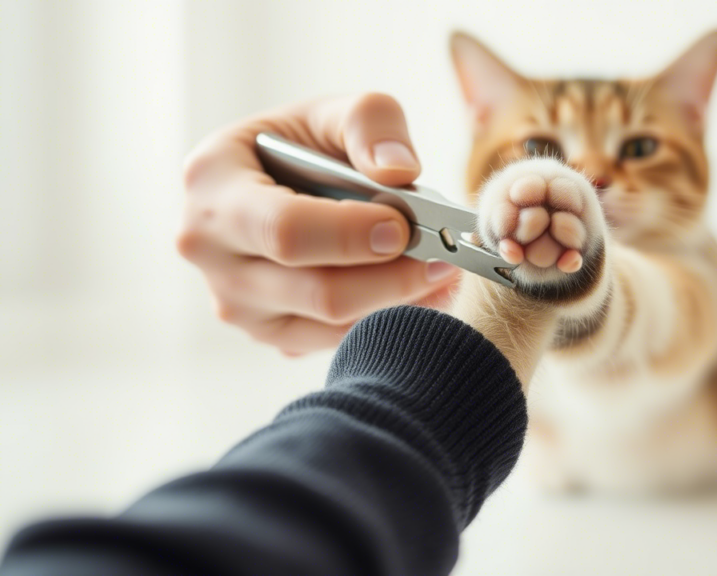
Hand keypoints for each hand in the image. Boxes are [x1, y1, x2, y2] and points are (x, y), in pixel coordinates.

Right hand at [178, 95, 460, 354]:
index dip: (351, 235)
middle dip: (391, 276)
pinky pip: (334, 340)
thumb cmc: (304, 144)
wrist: (278, 181)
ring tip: (445, 273)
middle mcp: (210, 252)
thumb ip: (370, 125)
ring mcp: (236, 302)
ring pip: (330, 324)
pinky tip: (422, 292)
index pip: (285, 230)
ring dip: (398, 302)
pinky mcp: (269, 332)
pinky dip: (387, 319)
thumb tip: (399, 172)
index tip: (404, 226)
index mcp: (212, 184)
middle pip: (315, 291)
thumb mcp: (333, 112)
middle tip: (445, 257)